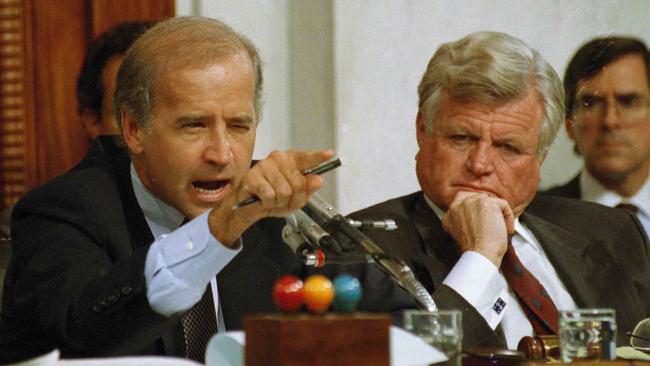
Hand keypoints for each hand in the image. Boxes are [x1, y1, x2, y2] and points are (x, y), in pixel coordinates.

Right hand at [208, 149, 334, 245]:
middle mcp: (278, 159)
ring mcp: (265, 166)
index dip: (318, 157)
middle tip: (285, 201)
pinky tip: (263, 200)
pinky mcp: (253, 177)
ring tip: (273, 200)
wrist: (249, 207)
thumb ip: (307, 188)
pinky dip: (268, 203)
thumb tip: (318, 180)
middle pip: (298, 183)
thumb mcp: (295, 197)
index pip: (306, 158)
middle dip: (294, 198)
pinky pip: (270, 196)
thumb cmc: (273, 199)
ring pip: (284, 191)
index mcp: (291, 161)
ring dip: (280, 202)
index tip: (330, 154)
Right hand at [441, 191, 514, 266]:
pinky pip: (502, 204)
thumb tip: (480, 215)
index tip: (483, 218)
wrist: (480, 255)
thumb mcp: (463, 233)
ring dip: (499, 216)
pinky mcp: (485, 202)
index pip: (462, 200)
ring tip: (499, 230)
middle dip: (489, 211)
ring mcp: (470, 202)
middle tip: (494, 225)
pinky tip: (505, 230)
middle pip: (478, 198)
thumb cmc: (476, 250)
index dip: (476, 209)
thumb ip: (466, 220)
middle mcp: (457, 206)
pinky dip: (508, 217)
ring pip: (491, 202)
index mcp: (450, 215)